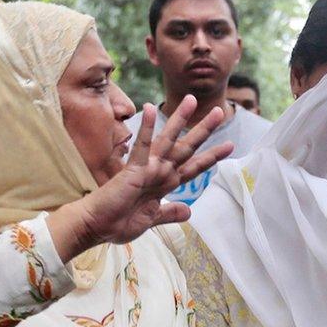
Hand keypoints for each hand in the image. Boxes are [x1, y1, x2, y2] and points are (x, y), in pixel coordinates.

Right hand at [50, 96, 233, 261]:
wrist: (97, 226)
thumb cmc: (118, 222)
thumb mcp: (151, 219)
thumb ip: (170, 212)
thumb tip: (189, 212)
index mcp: (165, 184)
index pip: (193, 167)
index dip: (211, 157)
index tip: (229, 146)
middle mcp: (159, 172)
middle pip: (186, 148)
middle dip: (204, 131)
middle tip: (220, 112)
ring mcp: (147, 169)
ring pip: (168, 140)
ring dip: (179, 120)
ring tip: (192, 100)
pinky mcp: (133, 169)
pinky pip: (141, 146)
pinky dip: (146, 128)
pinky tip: (150, 107)